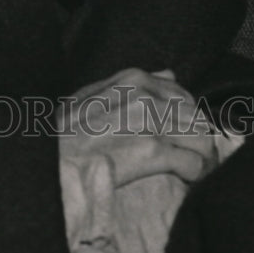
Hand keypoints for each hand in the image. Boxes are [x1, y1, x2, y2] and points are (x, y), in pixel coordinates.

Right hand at [58, 67, 217, 187]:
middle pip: (197, 117)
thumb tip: (170, 74)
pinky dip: (193, 174)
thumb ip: (134, 83)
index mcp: (134, 78)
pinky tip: (182, 178)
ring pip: (201, 138)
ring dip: (199, 157)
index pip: (184, 95)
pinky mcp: (152, 151)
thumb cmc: (68, 130)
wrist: (52, 159)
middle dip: (197, 139)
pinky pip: (193, 163)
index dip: (187, 119)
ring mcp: (150, 121)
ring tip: (190, 170)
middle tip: (190, 157)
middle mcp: (146, 95)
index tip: (182, 135)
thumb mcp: (95, 94)